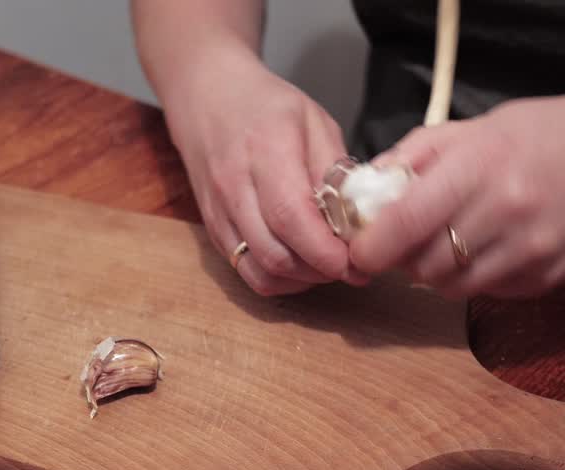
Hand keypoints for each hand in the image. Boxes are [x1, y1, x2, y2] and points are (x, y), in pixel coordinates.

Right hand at [164, 51, 364, 294]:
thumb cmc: (266, 104)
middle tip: (349, 265)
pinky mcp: (212, 228)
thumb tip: (359, 221)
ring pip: (259, 272)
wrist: (206, 94)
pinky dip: (277, 278)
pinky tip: (298, 264)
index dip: (325, 251)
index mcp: (266, 149)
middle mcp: (234, 185)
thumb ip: (336, 172)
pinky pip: (244, 270)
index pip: (292, 217)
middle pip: (276, 254)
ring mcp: (217, 210)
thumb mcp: (315, 121)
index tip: (356, 262)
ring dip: (299, 280)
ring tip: (324, 265)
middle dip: (320, 271)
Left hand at [348, 93, 564, 298]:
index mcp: (484, 164)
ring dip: (436, 270)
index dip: (369, 246)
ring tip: (449, 240)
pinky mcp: (545, 281)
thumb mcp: (485, 125)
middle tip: (404, 240)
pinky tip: (490, 247)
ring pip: (451, 286)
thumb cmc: (558, 133)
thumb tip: (368, 185)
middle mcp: (506, 213)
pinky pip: (486, 292)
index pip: (404, 223)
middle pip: (422, 263)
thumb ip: (421, 154)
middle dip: (403, 258)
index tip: (358, 249)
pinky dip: (474, 277)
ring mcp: (530, 253)